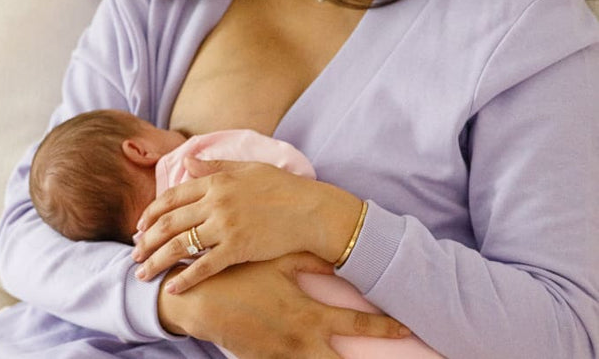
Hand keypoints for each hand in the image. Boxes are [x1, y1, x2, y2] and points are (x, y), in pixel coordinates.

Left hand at [133, 157, 361, 292]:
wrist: (310, 210)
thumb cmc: (281, 188)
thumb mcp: (247, 169)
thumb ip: (215, 167)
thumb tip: (187, 161)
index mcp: (216, 181)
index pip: (172, 197)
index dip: (151, 212)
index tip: (139, 225)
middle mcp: (215, 202)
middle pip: (170, 222)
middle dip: (146, 239)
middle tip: (134, 253)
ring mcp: (225, 226)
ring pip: (180, 245)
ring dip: (157, 260)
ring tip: (143, 273)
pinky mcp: (238, 249)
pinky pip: (204, 266)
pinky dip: (185, 277)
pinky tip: (172, 287)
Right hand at [158, 253, 409, 358]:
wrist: (200, 302)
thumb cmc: (240, 277)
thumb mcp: (275, 263)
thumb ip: (308, 262)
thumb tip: (338, 259)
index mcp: (307, 315)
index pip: (355, 326)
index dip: (384, 328)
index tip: (406, 326)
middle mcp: (300, 342)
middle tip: (394, 355)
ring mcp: (283, 358)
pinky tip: (317, 357)